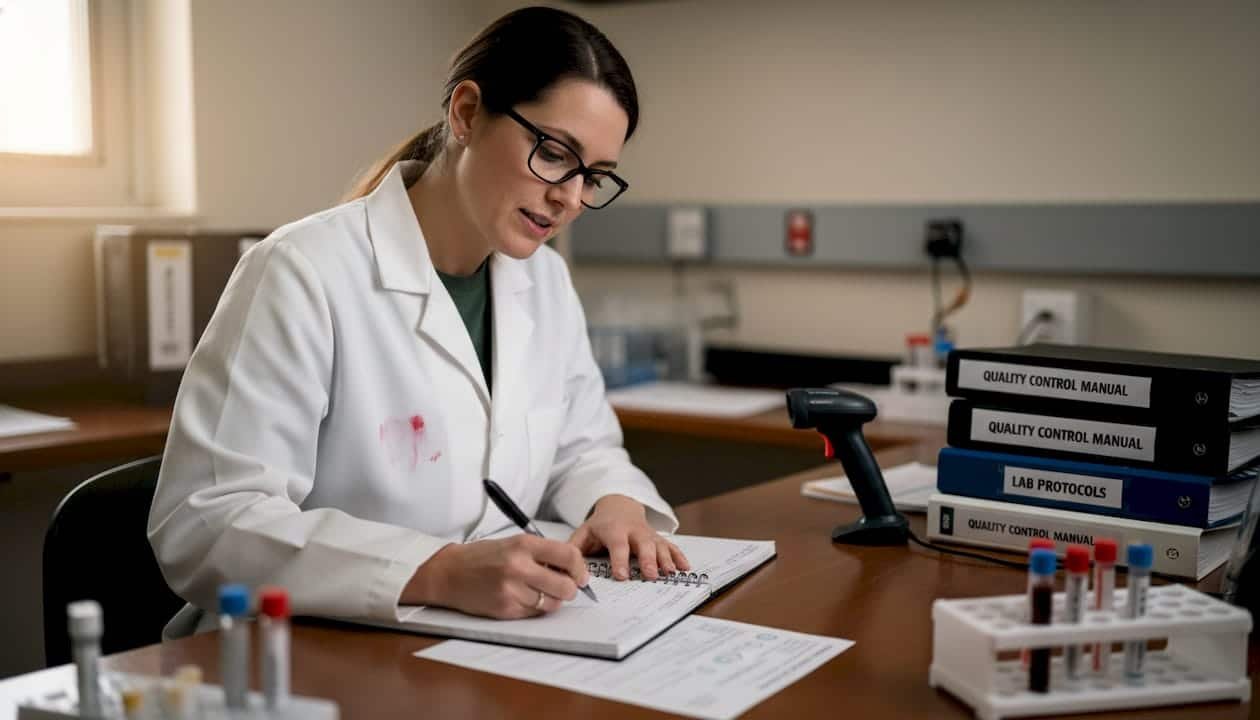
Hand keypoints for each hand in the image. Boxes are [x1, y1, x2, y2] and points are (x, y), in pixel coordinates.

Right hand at [401, 534, 587, 618]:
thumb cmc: (483, 557)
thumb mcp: (514, 543)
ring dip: (552, 601)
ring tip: (538, 592)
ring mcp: (512, 590)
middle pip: (566, 586)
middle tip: (564, 587)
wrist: (449, 573)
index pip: (569, 556)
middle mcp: (519, 566)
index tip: (581, 575)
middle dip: (570, 589)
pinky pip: (535, 614)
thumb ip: (543, 553)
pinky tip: (522, 598)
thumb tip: (573, 570)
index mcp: (524, 545)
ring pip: (553, 604)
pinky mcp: (505, 609)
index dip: (580, 568)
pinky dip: (534, 609)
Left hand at [568, 494, 689, 580]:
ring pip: (660, 545)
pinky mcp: (658, 538)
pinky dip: (679, 556)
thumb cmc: (600, 526)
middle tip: (650, 575)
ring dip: (666, 559)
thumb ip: (575, 548)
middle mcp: (634, 531)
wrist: (620, 506)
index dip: (620, 560)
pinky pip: (671, 546)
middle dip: (648, 560)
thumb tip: (565, 568)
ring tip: (671, 573)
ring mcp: (648, 534)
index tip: (621, 576)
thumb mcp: (584, 532)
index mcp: (614, 530)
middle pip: (643, 544)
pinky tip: (685, 568)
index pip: (618, 545)